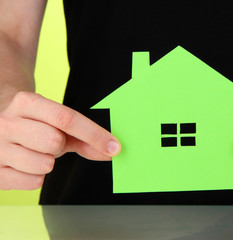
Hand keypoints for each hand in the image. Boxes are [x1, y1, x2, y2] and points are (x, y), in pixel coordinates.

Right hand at [0, 92, 120, 189]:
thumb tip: (111, 152)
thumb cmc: (34, 124)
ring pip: (44, 165)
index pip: (67, 119)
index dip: (94, 134)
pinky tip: (26, 165)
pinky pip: (33, 182)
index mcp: (26, 103)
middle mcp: (6, 122)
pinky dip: (37, 177)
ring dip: (48, 162)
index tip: (114, 147)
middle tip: (51, 142)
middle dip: (60, 145)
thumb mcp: (57, 124)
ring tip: (35, 152)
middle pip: (54, 141)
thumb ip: (85, 137)